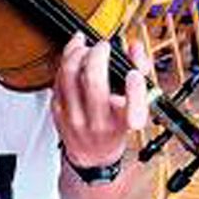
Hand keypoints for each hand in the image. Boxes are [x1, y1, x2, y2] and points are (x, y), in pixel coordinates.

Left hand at [53, 32, 150, 166]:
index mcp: (122, 122)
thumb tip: (134, 48)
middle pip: (93, 82)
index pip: (132, 109)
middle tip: (103, 46)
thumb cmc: (115, 125)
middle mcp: (98, 123)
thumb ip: (140, 72)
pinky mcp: (58, 112)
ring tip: (85, 46)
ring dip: (77, 53)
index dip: (135, 88)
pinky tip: (73, 54)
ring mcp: (75, 118)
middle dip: (98, 55)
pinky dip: (65, 62)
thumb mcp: (135, 103)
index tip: (134, 74)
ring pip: (70, 76)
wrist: (92, 153)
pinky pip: (57, 80)